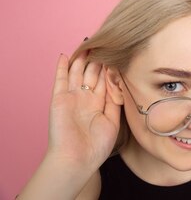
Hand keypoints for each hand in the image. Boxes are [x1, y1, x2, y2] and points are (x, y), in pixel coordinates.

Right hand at [47, 52, 119, 169]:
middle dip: (98, 59)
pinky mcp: (59, 99)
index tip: (118, 53)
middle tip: (105, 43)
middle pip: (92, 74)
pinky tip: (65, 55)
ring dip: (82, 59)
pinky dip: (62, 68)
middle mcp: (85, 99)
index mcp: (99, 104)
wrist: (77, 159)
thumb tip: (119, 82)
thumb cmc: (96, 145)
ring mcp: (72, 98)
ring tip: (88, 43)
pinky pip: (60, 80)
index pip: (105, 81)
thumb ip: (115, 100)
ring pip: (77, 73)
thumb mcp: (113, 120)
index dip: (110, 68)